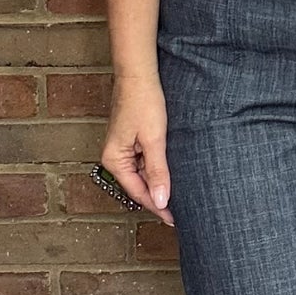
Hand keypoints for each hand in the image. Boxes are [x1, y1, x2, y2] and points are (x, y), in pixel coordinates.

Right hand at [101, 75, 174, 226]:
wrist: (139, 74)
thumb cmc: (144, 102)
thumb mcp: (154, 140)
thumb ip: (158, 171)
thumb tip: (160, 200)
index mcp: (115, 160)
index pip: (138, 192)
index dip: (157, 206)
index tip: (174, 219)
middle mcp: (115, 157)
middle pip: (138, 186)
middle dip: (158, 197)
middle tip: (181, 212)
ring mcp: (122, 149)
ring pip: (142, 175)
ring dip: (158, 184)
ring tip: (180, 196)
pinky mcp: (131, 141)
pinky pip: (143, 162)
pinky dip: (157, 170)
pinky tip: (171, 174)